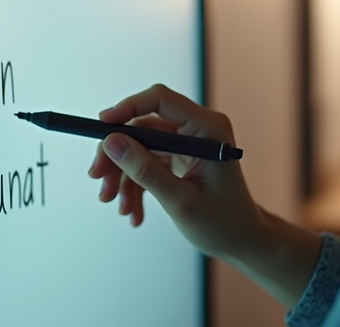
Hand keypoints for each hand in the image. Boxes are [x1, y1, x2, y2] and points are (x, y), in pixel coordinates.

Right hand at [88, 84, 265, 259]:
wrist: (242, 240)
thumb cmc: (223, 223)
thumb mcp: (180, 201)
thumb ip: (145, 170)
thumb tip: (112, 143)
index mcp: (207, 128)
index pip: (160, 99)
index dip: (127, 107)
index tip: (100, 126)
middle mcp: (196, 128)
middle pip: (142, 126)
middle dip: (117, 155)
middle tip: (98, 179)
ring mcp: (185, 142)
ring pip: (138, 147)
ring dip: (123, 177)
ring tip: (121, 208)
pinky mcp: (177, 156)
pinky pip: (145, 161)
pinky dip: (134, 185)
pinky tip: (133, 212)